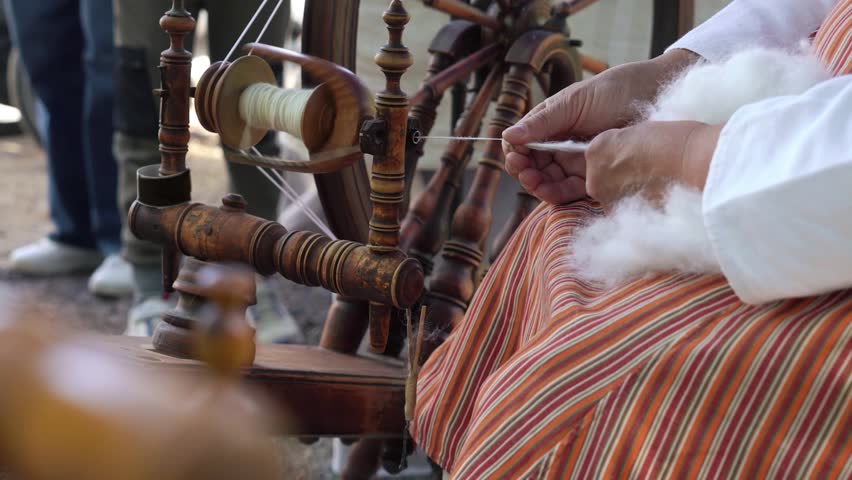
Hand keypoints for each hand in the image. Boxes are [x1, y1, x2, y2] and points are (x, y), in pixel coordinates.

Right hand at [503, 49, 698, 203]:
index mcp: (549, 123)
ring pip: (548, 181)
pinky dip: (558, 195)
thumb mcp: (573, 102)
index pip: (522, 143)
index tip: (517, 156)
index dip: (516, 152)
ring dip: (537, 186)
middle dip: (524, 172)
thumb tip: (508, 135)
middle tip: (525, 173)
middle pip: (532, 166)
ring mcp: (575, 160)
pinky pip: (570, 190)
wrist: (653, 96)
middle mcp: (559, 143)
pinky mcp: (593, 174)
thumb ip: (542, 122)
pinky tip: (552, 193)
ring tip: (536, 184)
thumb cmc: (613, 91)